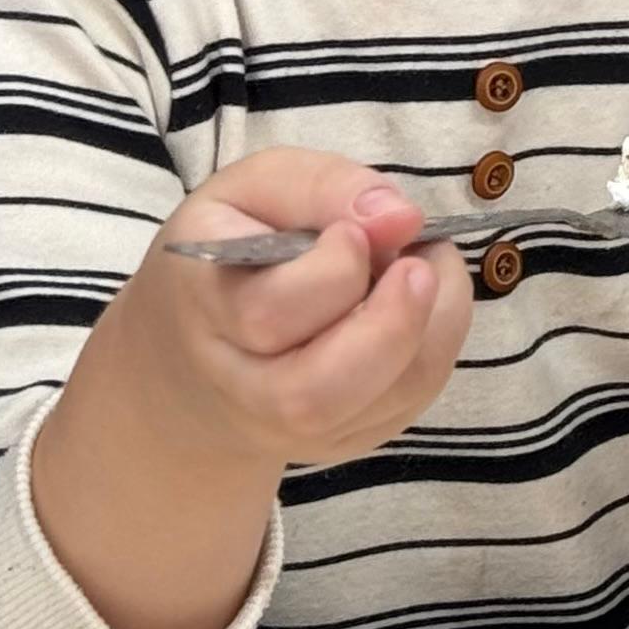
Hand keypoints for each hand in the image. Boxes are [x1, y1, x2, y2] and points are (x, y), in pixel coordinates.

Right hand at [118, 151, 473, 477]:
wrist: (194, 348)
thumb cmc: (234, 248)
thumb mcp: (256, 188)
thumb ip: (323, 187)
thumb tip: (401, 218)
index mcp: (204, 305)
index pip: (270, 311)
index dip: (332, 268)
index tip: (352, 230)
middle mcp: (237, 387)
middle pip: (314, 394)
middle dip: (390, 326)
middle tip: (418, 265)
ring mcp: (285, 430)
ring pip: (372, 407)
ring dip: (429, 333)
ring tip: (427, 270)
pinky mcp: (335, 442)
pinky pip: (403, 408)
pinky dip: (433, 351)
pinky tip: (423, 305)